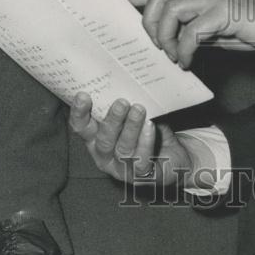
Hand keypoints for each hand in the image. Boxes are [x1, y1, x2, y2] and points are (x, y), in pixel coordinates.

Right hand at [68, 93, 192, 186]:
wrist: (175, 154)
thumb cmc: (148, 129)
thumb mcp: (135, 113)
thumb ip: (126, 102)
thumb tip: (126, 78)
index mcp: (97, 139)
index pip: (82, 128)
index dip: (79, 113)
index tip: (83, 95)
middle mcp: (105, 156)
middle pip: (103, 141)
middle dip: (112, 121)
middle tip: (121, 102)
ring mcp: (123, 169)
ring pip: (123, 150)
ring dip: (130, 128)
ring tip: (139, 109)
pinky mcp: (143, 176)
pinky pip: (142, 161)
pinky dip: (145, 143)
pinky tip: (150, 127)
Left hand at [125, 0, 254, 68]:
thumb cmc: (250, 28)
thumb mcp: (214, 27)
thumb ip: (192, 27)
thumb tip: (167, 42)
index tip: (118, 3)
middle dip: (149, 20)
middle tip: (155, 45)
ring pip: (171, 8)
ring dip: (165, 36)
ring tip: (172, 55)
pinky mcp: (224, 11)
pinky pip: (192, 30)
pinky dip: (184, 48)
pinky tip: (188, 61)